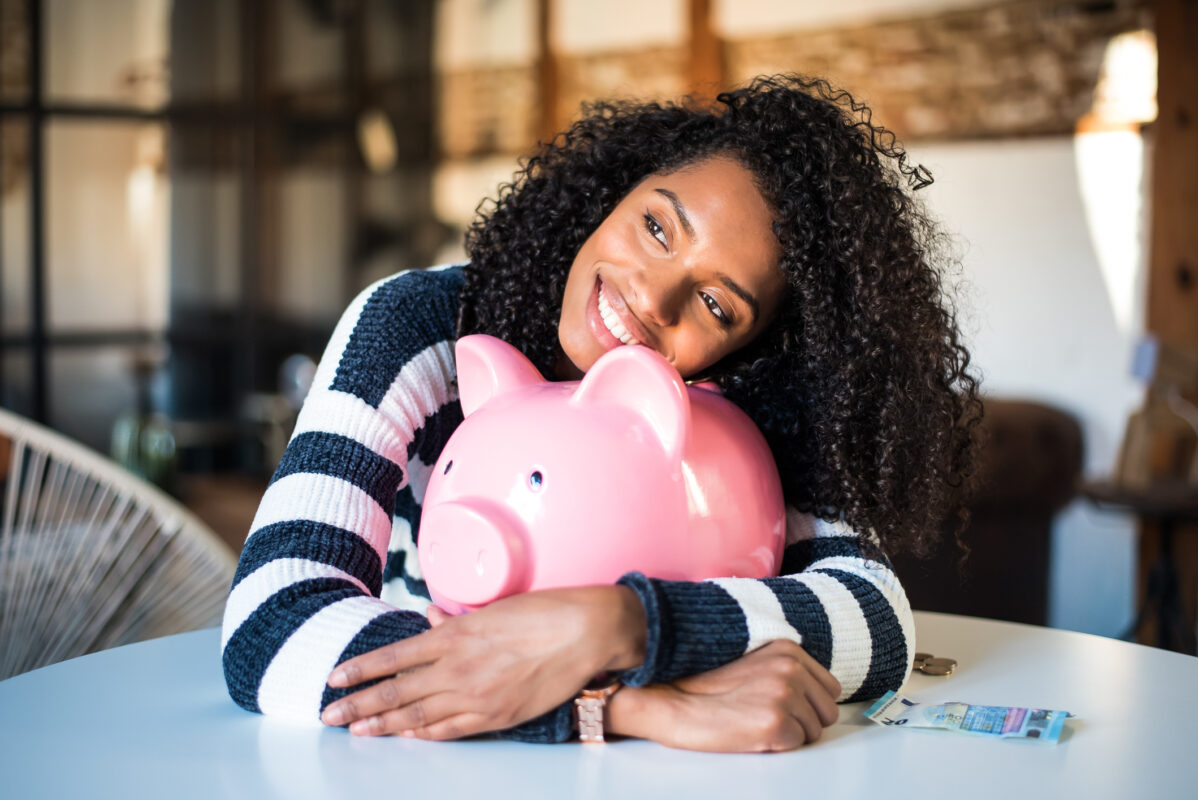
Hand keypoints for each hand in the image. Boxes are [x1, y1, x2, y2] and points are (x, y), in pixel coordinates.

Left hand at [320, 586, 645, 738]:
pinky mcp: (497, 715)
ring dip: (383, 723)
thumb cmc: (542, 612)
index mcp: (454, 634)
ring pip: (418, 714)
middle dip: (359, 704)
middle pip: (396, 690)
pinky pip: (451, 729)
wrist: (585, 632)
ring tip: (357, 730)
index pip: (394, 655)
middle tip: (328, 716)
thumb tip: (428, 618)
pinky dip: (426, 733)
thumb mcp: (492, 609)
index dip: (361, 669)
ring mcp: (477, 694)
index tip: (334, 679)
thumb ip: (455, 620)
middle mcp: (458, 666)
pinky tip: (407, 735)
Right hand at [609, 640, 839, 751]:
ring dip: (791, 734)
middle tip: (770, 719)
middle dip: (805, 721)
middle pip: (827, 711)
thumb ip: (785, 669)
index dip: (810, 703)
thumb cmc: (705, 684)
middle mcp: (791, 668)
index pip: (829, 687)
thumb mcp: (753, 661)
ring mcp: (785, 695)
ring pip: (815, 731)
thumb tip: (812, 693)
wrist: (672, 698)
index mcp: (788, 649)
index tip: (788, 707)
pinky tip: (751, 733)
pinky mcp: (776, 723)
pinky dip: (778, 745)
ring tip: (756, 723)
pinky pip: (797, 745)